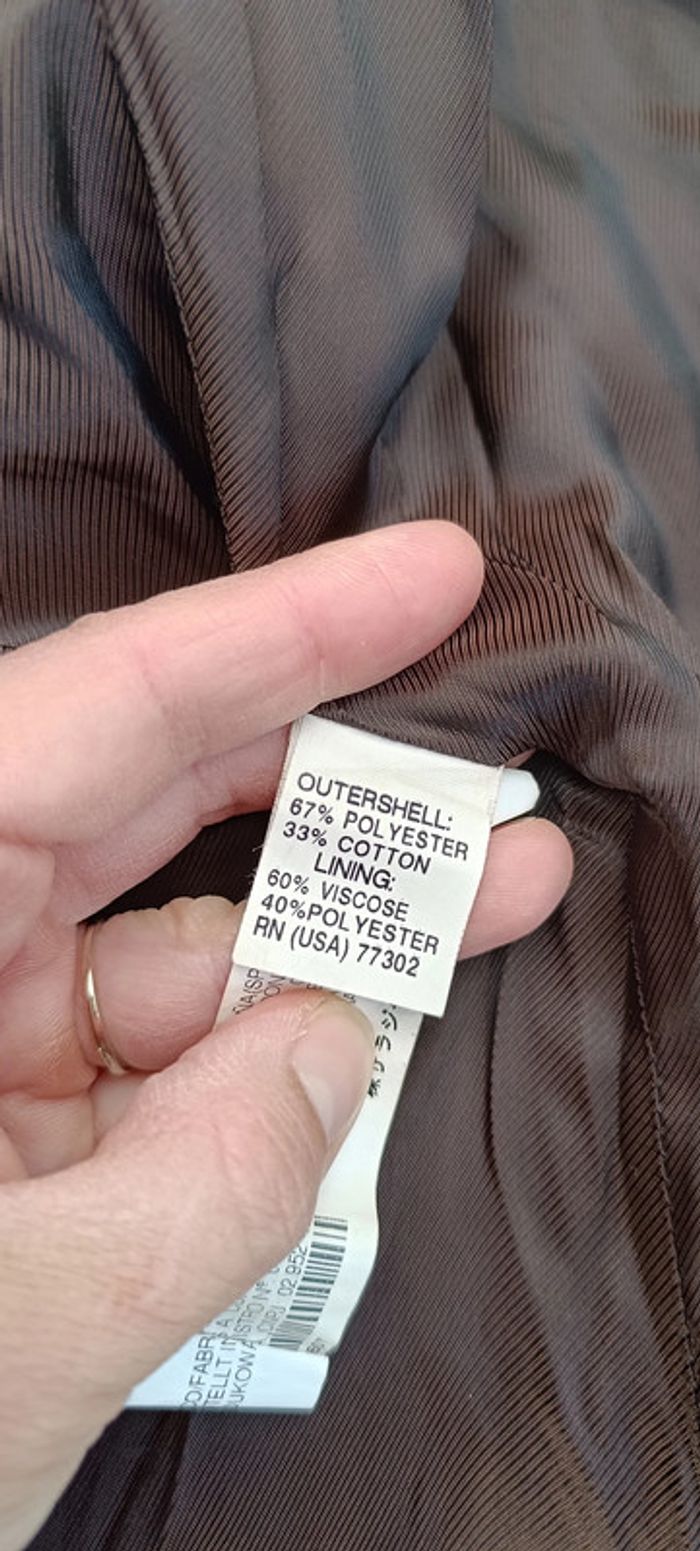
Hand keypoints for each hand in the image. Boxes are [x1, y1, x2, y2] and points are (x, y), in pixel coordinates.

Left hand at [0, 522, 571, 1549]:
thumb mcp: (31, 1328)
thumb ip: (219, 1180)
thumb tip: (329, 1041)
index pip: (96, 710)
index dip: (275, 632)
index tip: (423, 578)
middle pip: (139, 792)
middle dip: (325, 769)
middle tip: (469, 744)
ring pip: (164, 932)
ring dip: (318, 933)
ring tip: (478, 905)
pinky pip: (152, 1045)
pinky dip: (256, 1051)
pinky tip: (343, 1052)